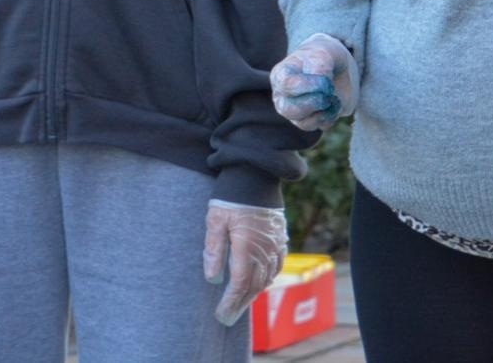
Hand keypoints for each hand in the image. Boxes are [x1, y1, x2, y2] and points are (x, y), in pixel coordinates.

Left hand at [203, 200, 286, 326]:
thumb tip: (212, 278)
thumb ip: (214, 249)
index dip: (231, 302)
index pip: (240, 284)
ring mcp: (275, 244)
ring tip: (240, 304)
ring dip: (253, 293)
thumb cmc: (232, 195)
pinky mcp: (280, 238)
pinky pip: (276, 266)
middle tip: (228, 318)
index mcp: (247, 246)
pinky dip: (266, 279)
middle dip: (240, 304)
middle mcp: (265, 249)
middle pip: (254, 285)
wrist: (256, 174)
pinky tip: (259, 283)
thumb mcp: (216, 219)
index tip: (221, 315)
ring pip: (266, 278)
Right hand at [269, 33, 358, 130]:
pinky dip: (330, 117)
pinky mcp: (309, 121)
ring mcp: (294, 111)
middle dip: (313, 103)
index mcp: (280, 74)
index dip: (307, 85)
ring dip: (323, 112)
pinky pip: (317, 126)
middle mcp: (282, 96)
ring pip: (302, 123)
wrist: (336, 68)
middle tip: (330, 93)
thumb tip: (322, 88)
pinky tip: (335, 104)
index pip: (286, 84)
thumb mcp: (323, 54)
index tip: (326, 80)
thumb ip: (320, 66)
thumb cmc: (323, 57)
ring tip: (334, 98)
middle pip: (288, 109)